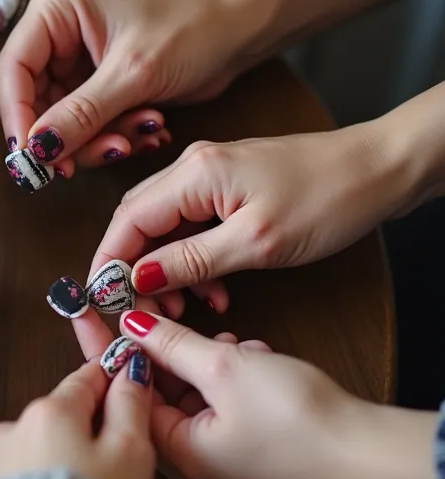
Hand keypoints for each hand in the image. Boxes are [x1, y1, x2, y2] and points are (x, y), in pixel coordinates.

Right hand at [0, 0, 261, 178]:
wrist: (238, 29)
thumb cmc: (193, 27)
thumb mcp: (134, 73)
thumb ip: (81, 114)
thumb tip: (35, 151)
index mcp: (56, 7)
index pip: (13, 70)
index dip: (17, 117)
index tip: (33, 158)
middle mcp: (57, 30)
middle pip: (28, 99)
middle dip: (57, 135)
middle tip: (80, 163)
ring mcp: (75, 59)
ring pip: (57, 120)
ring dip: (91, 140)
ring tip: (134, 137)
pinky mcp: (95, 83)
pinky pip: (84, 124)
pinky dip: (110, 136)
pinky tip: (147, 130)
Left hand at [0, 355, 154, 478]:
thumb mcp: (130, 455)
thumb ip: (130, 406)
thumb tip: (131, 373)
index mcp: (49, 412)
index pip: (85, 379)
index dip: (109, 381)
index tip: (124, 382)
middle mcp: (10, 430)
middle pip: (58, 418)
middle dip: (83, 432)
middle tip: (111, 463)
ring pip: (33, 452)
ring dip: (54, 464)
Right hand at [91, 123, 403, 301]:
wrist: (376, 170)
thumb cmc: (326, 198)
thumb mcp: (256, 243)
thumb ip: (191, 260)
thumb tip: (138, 277)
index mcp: (193, 172)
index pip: (127, 220)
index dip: (109, 262)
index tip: (103, 300)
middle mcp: (192, 166)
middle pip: (139, 221)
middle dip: (136, 270)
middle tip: (148, 311)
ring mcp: (210, 174)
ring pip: (165, 226)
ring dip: (168, 268)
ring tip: (190, 304)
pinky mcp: (227, 185)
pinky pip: (192, 224)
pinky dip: (192, 257)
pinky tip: (214, 285)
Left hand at [116, 310, 358, 478]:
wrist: (365, 455)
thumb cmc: (296, 422)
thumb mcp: (224, 368)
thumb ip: (172, 344)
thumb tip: (132, 325)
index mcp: (174, 452)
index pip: (123, 389)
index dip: (107, 344)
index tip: (88, 310)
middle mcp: (189, 461)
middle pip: (155, 388)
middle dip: (168, 348)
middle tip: (168, 310)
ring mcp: (218, 453)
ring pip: (190, 390)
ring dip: (205, 358)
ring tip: (231, 343)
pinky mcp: (243, 443)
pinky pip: (218, 399)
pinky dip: (228, 373)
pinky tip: (252, 357)